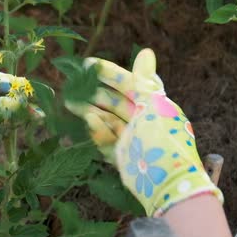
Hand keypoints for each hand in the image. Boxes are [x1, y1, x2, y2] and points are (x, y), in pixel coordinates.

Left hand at [0, 69, 40, 165]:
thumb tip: (23, 103)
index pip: (8, 80)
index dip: (24, 90)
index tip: (40, 101)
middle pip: (7, 95)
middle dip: (23, 105)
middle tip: (40, 118)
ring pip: (2, 110)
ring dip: (15, 118)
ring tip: (33, 124)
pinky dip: (4, 127)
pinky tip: (14, 132)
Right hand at [66, 49, 222, 215]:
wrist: (166, 184)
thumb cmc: (163, 142)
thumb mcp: (153, 107)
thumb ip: (144, 82)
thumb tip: (145, 52)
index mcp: (155, 105)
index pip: (130, 84)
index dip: (110, 73)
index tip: (88, 65)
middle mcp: (144, 120)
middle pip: (115, 102)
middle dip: (94, 94)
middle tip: (72, 87)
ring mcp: (132, 139)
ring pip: (107, 120)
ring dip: (90, 111)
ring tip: (70, 104)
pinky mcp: (123, 156)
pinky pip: (106, 140)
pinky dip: (98, 131)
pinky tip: (89, 122)